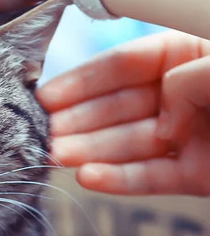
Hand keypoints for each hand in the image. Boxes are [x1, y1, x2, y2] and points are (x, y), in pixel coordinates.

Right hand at [37, 31, 209, 195]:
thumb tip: (162, 108)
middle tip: (42, 134)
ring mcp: (188, 136)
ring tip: (55, 157)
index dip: (81, 81)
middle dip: (76, 121)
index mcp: (187, 55)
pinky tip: (89, 178)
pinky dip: (120, 180)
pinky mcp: (197, 175)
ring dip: (89, 151)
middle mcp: (181, 95)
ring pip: (128, 144)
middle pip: (117, 107)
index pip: (123, 65)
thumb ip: (186, 77)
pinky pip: (153, 177)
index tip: (45, 98)